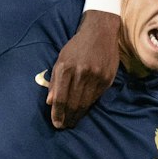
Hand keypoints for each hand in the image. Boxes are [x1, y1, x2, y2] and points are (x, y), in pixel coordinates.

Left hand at [46, 10, 117, 128]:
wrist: (100, 32)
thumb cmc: (77, 47)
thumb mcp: (61, 59)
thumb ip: (55, 81)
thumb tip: (50, 102)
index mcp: (66, 67)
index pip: (61, 98)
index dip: (57, 113)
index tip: (56, 123)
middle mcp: (81, 73)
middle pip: (73, 103)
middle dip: (67, 117)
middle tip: (64, 126)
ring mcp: (96, 76)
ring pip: (86, 103)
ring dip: (78, 115)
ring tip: (72, 122)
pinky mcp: (107, 78)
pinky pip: (96, 97)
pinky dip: (88, 106)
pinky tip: (83, 110)